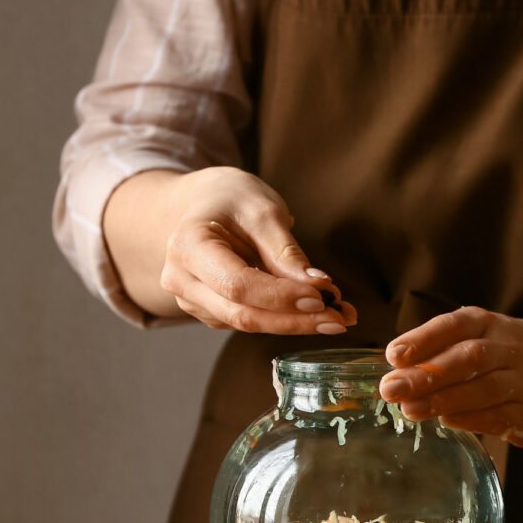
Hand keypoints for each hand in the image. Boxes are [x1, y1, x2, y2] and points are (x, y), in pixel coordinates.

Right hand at [159, 167, 356, 333]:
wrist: (204, 202)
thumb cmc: (231, 198)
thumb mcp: (262, 209)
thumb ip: (286, 252)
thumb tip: (318, 288)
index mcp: (188, 246)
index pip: (237, 284)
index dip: (281, 296)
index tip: (322, 297)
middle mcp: (182, 279)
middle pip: (242, 314)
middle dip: (295, 320)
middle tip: (340, 318)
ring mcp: (193, 300)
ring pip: (247, 324)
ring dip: (296, 323)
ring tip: (340, 314)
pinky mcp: (211, 311)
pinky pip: (250, 320)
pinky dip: (286, 319)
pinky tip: (316, 312)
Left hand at [377, 307, 522, 445]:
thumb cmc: (504, 352)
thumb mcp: (478, 336)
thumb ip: (439, 350)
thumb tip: (394, 370)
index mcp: (489, 323)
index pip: (456, 325)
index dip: (424, 339)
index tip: (393, 355)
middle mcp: (511, 347)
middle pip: (469, 358)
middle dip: (427, 374)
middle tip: (391, 389)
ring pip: (485, 388)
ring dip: (444, 400)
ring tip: (410, 409)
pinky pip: (500, 417)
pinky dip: (471, 419)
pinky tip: (446, 420)